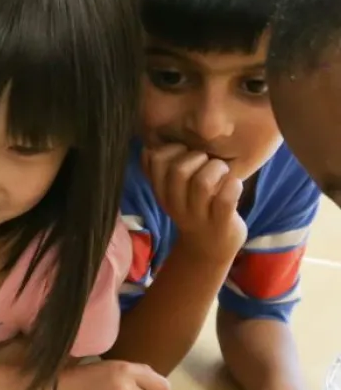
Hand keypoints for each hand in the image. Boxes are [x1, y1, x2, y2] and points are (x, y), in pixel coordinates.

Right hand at [143, 143, 245, 258]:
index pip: (154, 158)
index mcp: (162, 191)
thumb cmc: (195, 209)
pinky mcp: (221, 223)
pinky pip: (226, 199)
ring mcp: (198, 215)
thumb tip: (156, 140)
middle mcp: (176, 204)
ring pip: (202, 182)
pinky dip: (233, 185)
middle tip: (207, 163)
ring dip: (217, 169)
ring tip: (222, 173)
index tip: (184, 154)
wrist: (209, 249)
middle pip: (178, 170)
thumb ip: (163, 169)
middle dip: (197, 157)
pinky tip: (234, 185)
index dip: (171, 148)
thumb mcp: (172, 192)